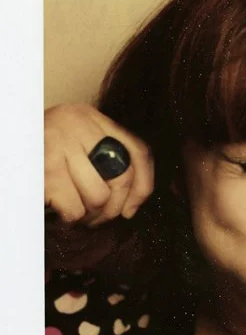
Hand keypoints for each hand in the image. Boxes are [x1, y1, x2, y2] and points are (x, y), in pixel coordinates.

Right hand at [44, 104, 153, 226]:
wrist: (8, 150)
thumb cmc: (40, 157)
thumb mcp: (75, 147)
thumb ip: (106, 160)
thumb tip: (133, 203)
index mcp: (90, 117)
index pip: (138, 150)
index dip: (143, 185)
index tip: (133, 208)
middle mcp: (76, 123)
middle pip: (123, 176)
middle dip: (114, 207)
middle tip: (99, 216)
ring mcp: (58, 144)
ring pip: (99, 196)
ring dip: (90, 215)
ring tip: (78, 212)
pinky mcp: (44, 170)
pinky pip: (75, 209)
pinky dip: (70, 218)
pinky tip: (59, 209)